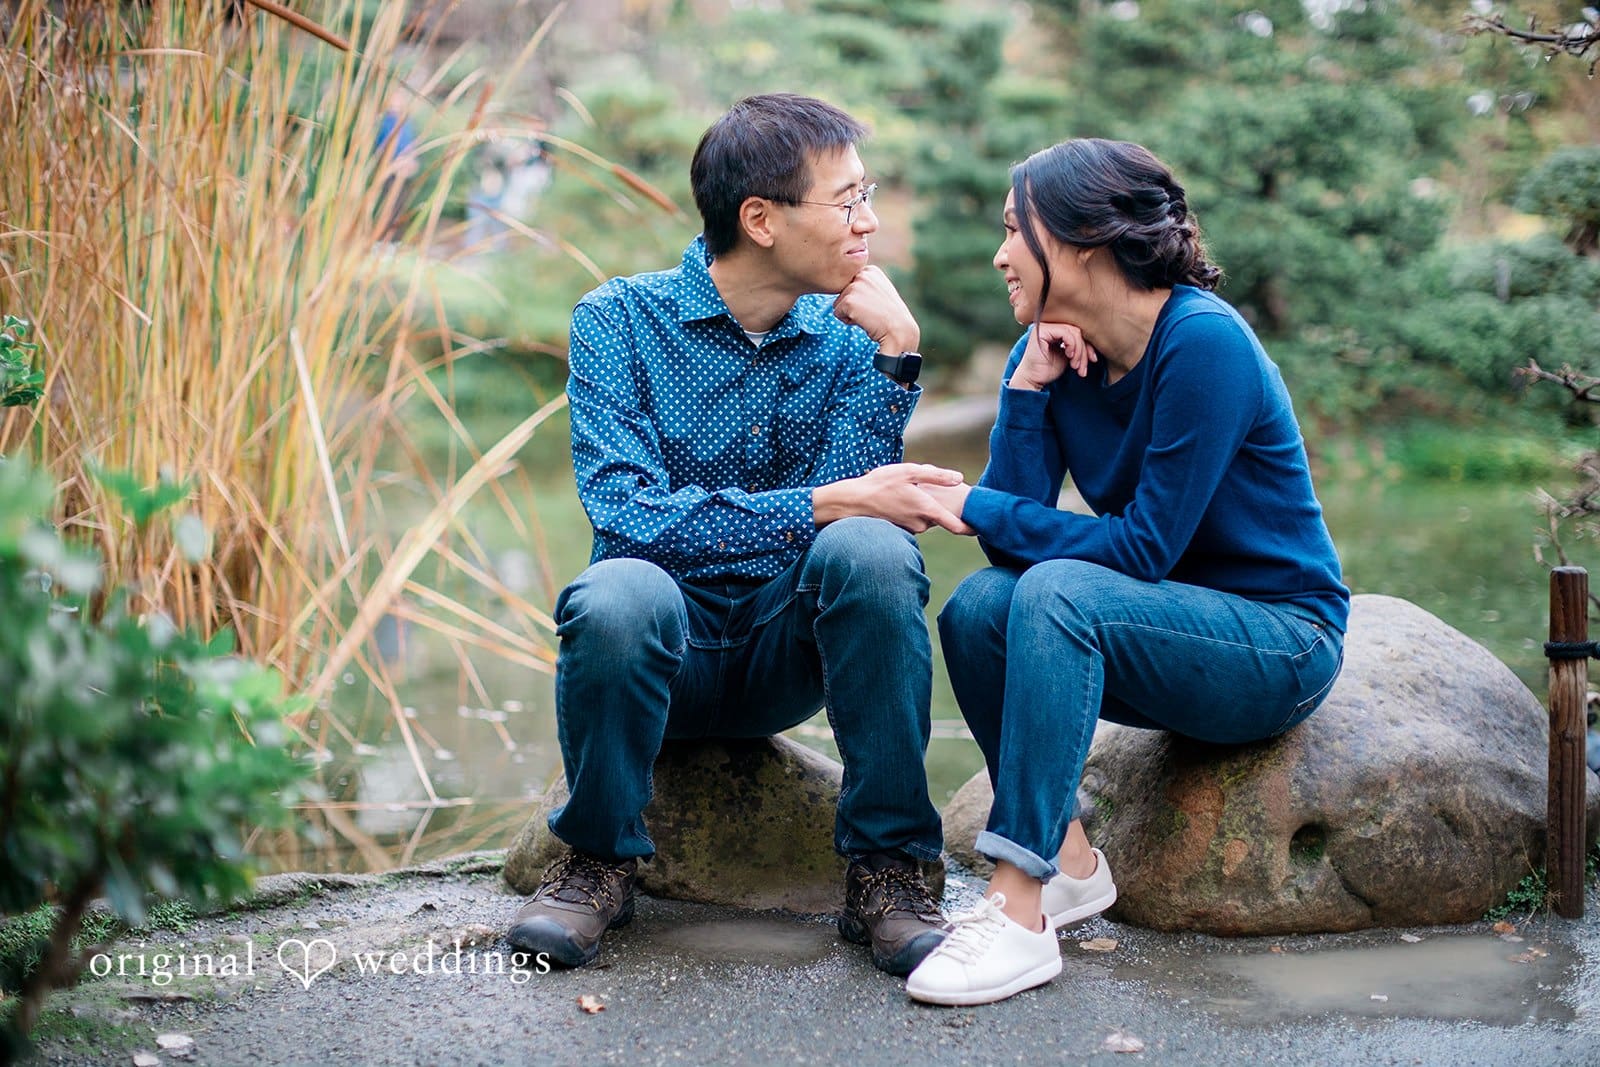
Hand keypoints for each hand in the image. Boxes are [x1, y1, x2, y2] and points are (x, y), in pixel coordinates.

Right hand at [813, 463, 966, 533]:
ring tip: (905, 489)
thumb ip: (936, 475)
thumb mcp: (909, 471)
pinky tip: (898, 497)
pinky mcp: (902, 528)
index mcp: (926, 509)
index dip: (971, 527)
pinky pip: (915, 518)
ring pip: (927, 514)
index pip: (956, 525)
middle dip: (938, 501)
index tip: (982, 527)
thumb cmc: (880, 483)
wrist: (853, 501)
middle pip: (940, 514)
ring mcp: (911, 528)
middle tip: (922, 485)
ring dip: (923, 503)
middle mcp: (921, 523)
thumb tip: (959, 478)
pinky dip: (913, 508)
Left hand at [833, 266, 919, 354]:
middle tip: (873, 311)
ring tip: (869, 315)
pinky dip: (848, 321)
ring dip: (851, 313)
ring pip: (838, 303)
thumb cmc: (890, 316)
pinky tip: (865, 320)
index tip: (876, 304)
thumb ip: (866, 286)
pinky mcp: (848, 301)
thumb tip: (850, 288)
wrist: (899, 330)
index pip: (850, 285)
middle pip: (842, 293)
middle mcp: (862, 274)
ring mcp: (855, 287)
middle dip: (854, 306)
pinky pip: (837, 314)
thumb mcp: (880, 292)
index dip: (861, 299)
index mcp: (870, 271)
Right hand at [1011, 321, 1094, 389]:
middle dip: (1084, 350)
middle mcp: (1049, 325)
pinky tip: (1069, 357)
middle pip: (1077, 331)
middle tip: (1082, 366)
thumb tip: (1094, 343)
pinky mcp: (1042, 331)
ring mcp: (1044, 326)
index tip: (1092, 360)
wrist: (1032, 380)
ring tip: (1076, 366)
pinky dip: (1072, 345)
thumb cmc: (1048, 370)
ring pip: (1073, 332)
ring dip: (1079, 351)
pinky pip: (1065, 333)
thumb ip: (1077, 346)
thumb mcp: (1068, 356)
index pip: (1077, 331)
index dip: (1087, 345)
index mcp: (1054, 329)